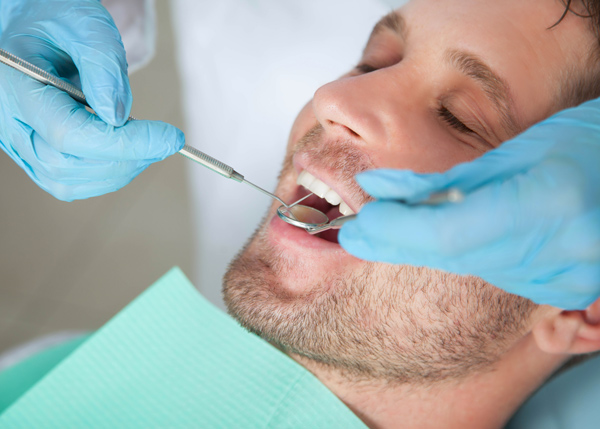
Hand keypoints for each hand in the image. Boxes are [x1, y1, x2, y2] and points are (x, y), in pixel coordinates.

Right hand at [0, 0, 183, 200]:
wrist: (36, 29)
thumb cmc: (56, 23)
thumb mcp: (84, 25)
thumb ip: (102, 65)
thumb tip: (118, 115)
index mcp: (15, 85)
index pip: (68, 133)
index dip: (124, 143)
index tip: (169, 137)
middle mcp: (10, 122)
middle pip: (66, 164)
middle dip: (125, 158)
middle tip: (163, 140)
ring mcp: (19, 143)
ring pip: (68, 181)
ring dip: (119, 170)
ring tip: (147, 143)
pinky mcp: (35, 155)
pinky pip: (69, 182)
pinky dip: (106, 174)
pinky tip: (128, 152)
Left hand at [339, 97, 599, 309]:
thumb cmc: (586, 146)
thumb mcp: (514, 151)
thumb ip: (443, 181)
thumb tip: (378, 189)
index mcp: (548, 206)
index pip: (447, 234)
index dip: (395, 232)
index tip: (358, 227)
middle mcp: (556, 255)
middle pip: (449, 257)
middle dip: (395, 244)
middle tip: (355, 235)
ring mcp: (559, 281)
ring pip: (463, 267)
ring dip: (422, 249)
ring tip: (388, 229)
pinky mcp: (555, 291)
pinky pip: (487, 272)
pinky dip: (457, 254)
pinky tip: (439, 235)